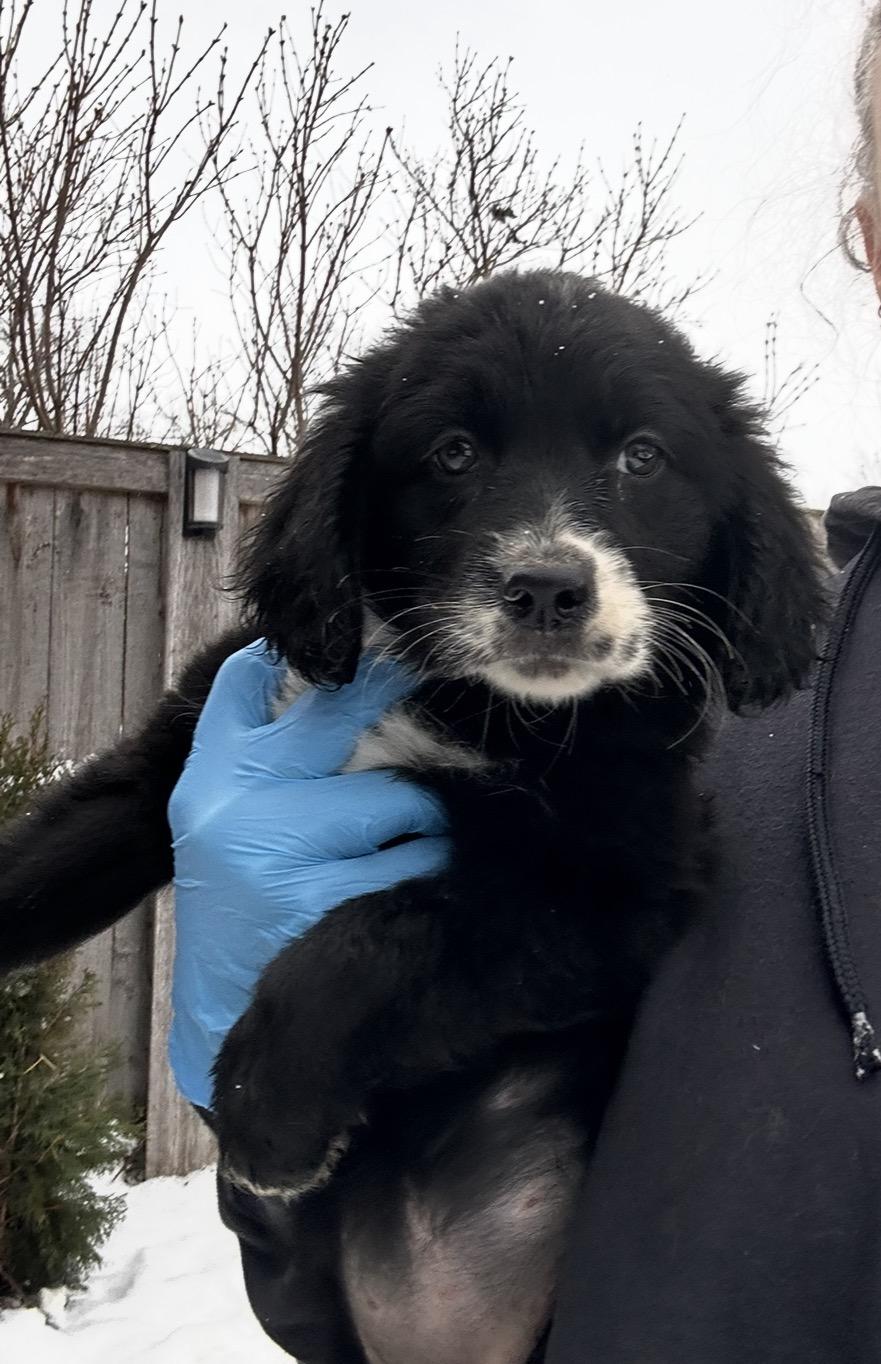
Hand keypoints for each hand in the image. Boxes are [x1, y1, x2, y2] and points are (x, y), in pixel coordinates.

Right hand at [167, 642, 450, 1108]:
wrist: (221, 1015)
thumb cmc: (235, 902)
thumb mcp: (218, 819)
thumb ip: (252, 747)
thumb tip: (300, 663)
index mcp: (211, 777)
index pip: (247, 683)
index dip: (310, 654)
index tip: (361, 636)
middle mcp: (238, 806)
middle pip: (340, 715)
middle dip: (390, 693)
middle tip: (430, 677)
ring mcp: (279, 855)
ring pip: (400, 800)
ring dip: (420, 823)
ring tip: (404, 848)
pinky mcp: (324, 906)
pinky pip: (413, 864)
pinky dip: (423, 874)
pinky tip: (409, 895)